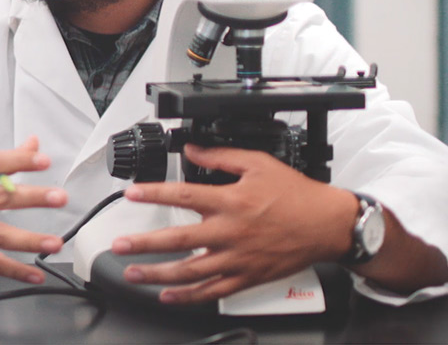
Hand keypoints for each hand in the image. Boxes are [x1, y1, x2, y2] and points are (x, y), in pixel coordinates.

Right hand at [0, 137, 67, 283]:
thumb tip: (33, 144)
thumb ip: (0, 161)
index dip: (18, 160)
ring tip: (55, 242)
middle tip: (58, 196)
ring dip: (31, 240)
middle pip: (2, 198)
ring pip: (0, 235)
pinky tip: (35, 274)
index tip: (42, 158)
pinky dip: (15, 271)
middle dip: (33, 197)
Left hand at [110, 145, 356, 303]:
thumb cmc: (297, 195)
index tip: (130, 194)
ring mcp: (238, 258)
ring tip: (132, 273)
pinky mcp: (247, 278)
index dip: (154, 193)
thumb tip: (192, 150)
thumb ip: (221, 157)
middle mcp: (231, 232)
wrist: (328, 225)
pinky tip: (166, 296)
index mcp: (231, 202)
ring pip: (191, 271)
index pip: (184, 196)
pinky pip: (212, 292)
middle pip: (179, 239)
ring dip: (158, 274)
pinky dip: (188, 296)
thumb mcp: (259, 164)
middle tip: (119, 245)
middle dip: (144, 243)